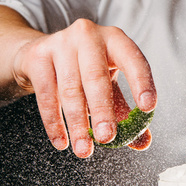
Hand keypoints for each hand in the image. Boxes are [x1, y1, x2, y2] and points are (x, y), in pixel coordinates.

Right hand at [12, 19, 156, 157]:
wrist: (41, 54)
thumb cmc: (85, 72)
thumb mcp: (109, 88)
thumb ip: (126, 114)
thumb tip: (143, 143)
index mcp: (115, 39)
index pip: (133, 59)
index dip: (141, 83)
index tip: (147, 108)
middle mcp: (89, 35)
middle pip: (96, 77)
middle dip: (102, 111)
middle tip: (107, 138)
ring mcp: (61, 43)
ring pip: (70, 89)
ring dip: (77, 124)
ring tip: (84, 150)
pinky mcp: (38, 56)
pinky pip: (46, 95)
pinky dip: (54, 122)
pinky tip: (62, 142)